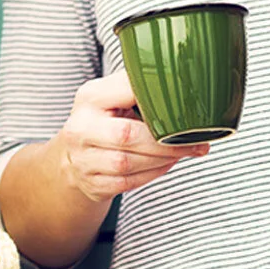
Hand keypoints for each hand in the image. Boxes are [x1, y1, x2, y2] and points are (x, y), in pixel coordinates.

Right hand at [58, 74, 208, 201]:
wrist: (73, 158)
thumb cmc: (104, 122)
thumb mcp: (112, 98)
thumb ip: (139, 89)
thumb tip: (190, 85)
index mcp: (90, 98)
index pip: (126, 92)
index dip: (159, 100)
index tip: (187, 106)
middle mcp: (81, 128)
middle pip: (128, 135)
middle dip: (166, 141)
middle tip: (196, 140)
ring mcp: (83, 159)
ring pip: (128, 163)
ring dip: (164, 159)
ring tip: (185, 151)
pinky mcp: (92, 184)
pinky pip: (128, 182)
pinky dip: (153, 173)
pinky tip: (167, 164)